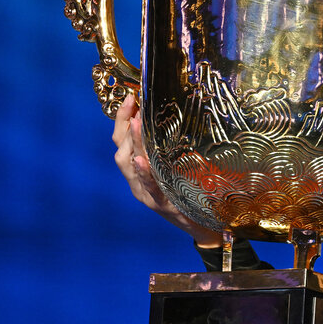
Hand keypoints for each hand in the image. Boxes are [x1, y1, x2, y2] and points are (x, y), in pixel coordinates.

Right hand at [112, 94, 223, 247]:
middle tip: (132, 103)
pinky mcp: (160, 204)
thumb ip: (168, 149)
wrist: (202, 226)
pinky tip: (141, 160)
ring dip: (133, 142)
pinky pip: (149, 186)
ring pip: (129, 166)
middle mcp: (136, 182)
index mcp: (139, 171)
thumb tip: (171, 118)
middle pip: (120, 150)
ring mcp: (146, 193)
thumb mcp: (176, 167)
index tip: (130, 97)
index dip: (123, 119)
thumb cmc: (189, 194)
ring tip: (136, 123)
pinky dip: (143, 173)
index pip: (122, 141)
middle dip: (124, 125)